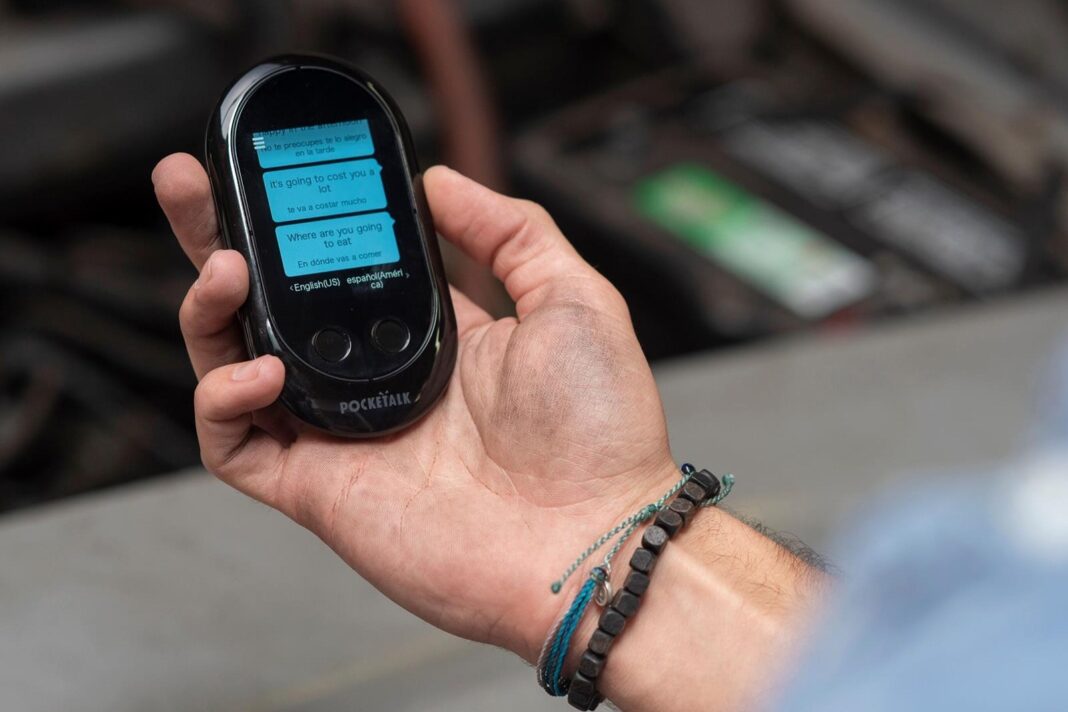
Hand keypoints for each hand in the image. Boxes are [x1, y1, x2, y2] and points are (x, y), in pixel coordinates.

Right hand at [152, 155, 679, 661]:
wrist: (595, 542)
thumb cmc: (600, 434)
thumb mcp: (572, 300)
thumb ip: (511, 232)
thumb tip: (439, 181)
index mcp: (429, 335)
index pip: (342, 266)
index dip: (304, 221)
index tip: (278, 173)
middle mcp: (376, 379)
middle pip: (273, 302)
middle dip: (220, 241)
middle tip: (189, 182)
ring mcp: (343, 433)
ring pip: (235, 364)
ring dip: (210, 310)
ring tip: (225, 266)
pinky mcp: (318, 489)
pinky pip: (233, 444)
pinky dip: (224, 400)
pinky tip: (261, 369)